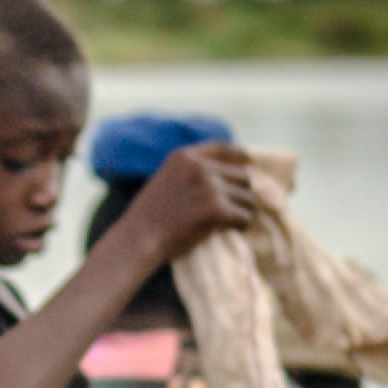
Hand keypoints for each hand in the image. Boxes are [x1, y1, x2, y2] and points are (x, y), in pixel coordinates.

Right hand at [120, 142, 258, 260]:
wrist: (138, 239)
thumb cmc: (148, 218)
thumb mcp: (165, 181)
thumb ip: (190, 173)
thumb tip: (225, 178)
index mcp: (184, 156)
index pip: (222, 148)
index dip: (240, 155)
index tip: (249, 161)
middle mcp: (200, 166)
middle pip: (242, 175)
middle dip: (240, 193)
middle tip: (235, 209)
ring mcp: (209, 186)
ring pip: (247, 197)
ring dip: (243, 210)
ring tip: (232, 223)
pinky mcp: (216, 208)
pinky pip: (244, 216)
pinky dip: (241, 225)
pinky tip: (233, 230)